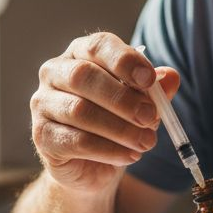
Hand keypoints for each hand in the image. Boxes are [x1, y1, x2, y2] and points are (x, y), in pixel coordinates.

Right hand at [30, 32, 179, 193]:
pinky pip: (76, 141)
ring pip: (80, 111)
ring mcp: (43, 104)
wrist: (91, 167)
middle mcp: (55, 73)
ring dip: (119, 129)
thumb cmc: (115, 125)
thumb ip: (155, 91)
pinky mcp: (41, 136)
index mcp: (80, 54)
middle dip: (122, 98)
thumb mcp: (141, 106)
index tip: (149, 80)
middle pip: (83, 76)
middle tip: (150, 117)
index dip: (124, 60)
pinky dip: (108, 150)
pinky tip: (129, 156)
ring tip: (146, 142)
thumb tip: (170, 77)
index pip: (98, 45)